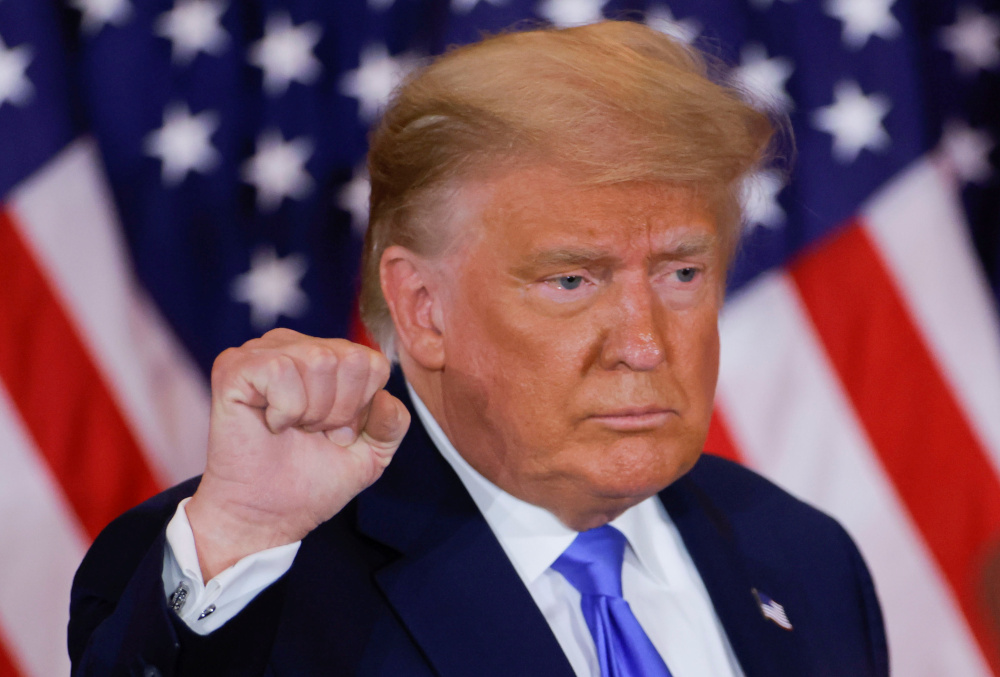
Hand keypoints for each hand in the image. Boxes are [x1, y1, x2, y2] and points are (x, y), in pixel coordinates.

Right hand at [185, 329, 409, 579]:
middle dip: (339, 411)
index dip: (362, 408)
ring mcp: (263, 351)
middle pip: (351, 359)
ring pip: (319, 362)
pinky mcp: (234, 366)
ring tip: (292, 429)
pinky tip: (271, 423)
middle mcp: (297, 345)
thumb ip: (392, 423)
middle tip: (311, 432)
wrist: (266, 514)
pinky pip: (280, 370)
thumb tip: (385, 397)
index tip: (336, 432)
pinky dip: (284, 409)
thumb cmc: (312, 480)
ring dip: (311, 412)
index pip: (374, 363)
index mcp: (330, 357)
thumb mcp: (372, 453)